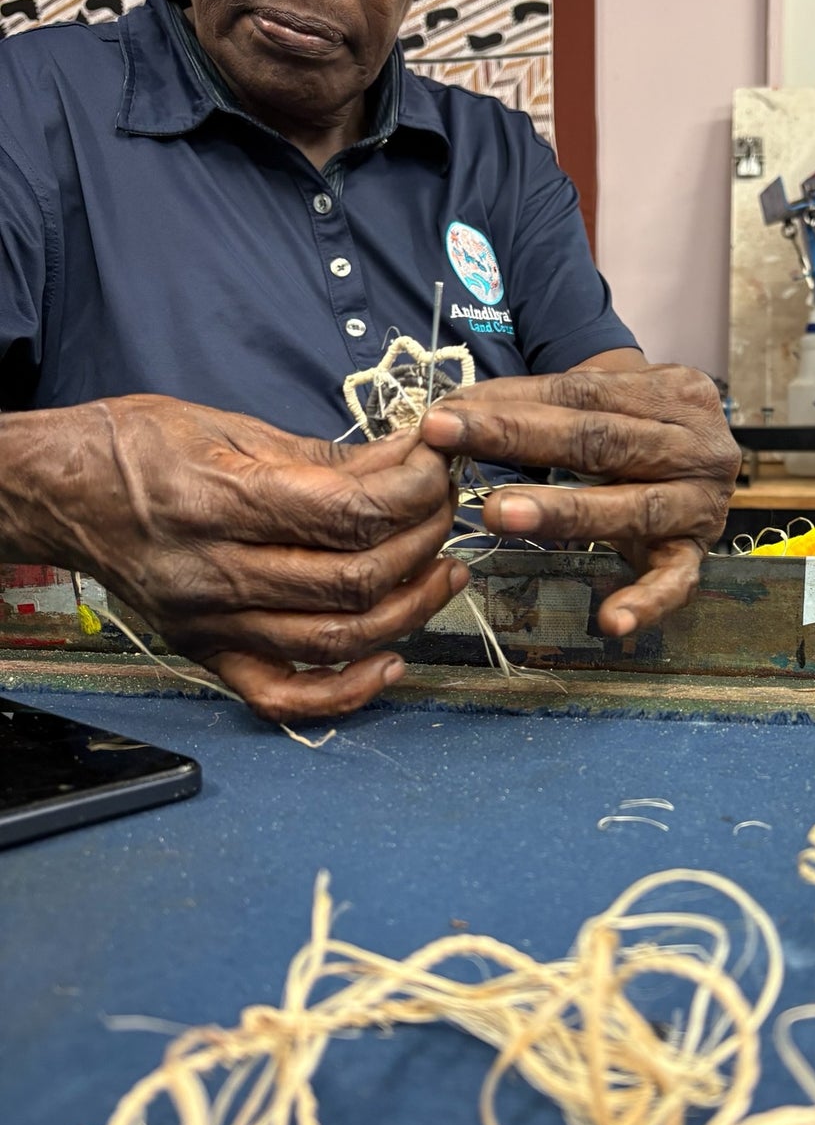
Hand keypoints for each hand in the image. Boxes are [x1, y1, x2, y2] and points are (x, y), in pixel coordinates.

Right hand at [0, 397, 467, 721]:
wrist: (59, 493)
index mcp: (222, 499)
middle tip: (446, 514)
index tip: (440, 469)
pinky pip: (285, 697)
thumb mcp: (231, 427)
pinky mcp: (208, 653)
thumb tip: (409, 460)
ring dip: (410, 609)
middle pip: (354, 578)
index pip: (347, 512)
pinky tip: (391, 661)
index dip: (414, 492)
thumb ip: (326, 458)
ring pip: (338, 638)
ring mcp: (213, 622)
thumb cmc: (140, 448)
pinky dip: (349, 691)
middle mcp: (217, 570)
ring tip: (443, 573)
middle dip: (423, 543)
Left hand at [420, 364, 739, 633]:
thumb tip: (453, 410)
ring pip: (632, 508)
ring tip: (497, 514)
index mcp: (674, 392)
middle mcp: (698, 446)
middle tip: (447, 440)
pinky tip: (610, 621)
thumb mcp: (611, 404)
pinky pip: (675, 584)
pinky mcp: (700, 556)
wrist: (708, 460)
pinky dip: (645, 603)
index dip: (512, 403)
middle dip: (518, 438)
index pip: (582, 393)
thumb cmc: (641, 430)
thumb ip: (547, 404)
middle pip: (601, 442)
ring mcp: (702, 504)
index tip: (447, 412)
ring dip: (563, 513)